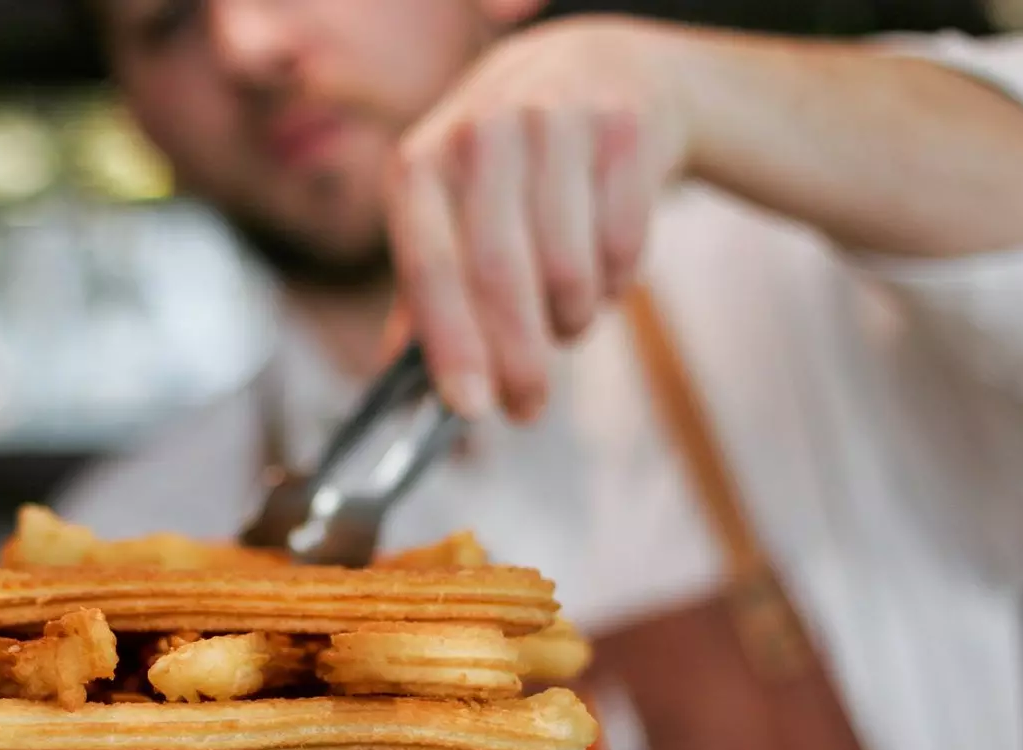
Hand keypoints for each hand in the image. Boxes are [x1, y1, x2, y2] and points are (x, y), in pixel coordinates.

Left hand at [385, 16, 694, 420]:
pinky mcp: (624, 129)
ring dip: (570, 319)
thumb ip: (420, 295)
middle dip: (518, 360)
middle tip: (527, 407)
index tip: (470, 409)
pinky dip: (614, 284)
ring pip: (568, 268)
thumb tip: (398, 384)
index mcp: (421, 165)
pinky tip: (602, 273)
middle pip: (500, 275)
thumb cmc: (503, 165)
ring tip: (564, 321)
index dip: (452, 346)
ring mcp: (556, 124)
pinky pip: (623, 246)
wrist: (591, 68)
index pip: (430, 268)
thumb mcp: (444, 210)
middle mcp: (481, 135)